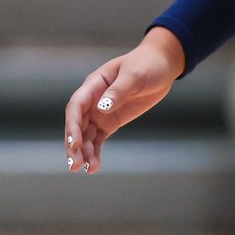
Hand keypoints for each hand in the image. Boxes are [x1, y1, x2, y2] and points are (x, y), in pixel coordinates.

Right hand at [64, 27, 185, 174]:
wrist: (162, 66)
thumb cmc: (147, 64)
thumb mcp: (135, 75)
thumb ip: (119, 90)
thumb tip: (102, 107)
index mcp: (94, 84)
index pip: (76, 106)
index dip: (72, 125)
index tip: (75, 143)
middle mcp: (93, 100)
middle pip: (77, 124)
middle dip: (74, 145)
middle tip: (74, 164)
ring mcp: (100, 112)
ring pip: (86, 135)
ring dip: (83, 153)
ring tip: (88, 170)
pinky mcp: (110, 122)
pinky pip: (98, 139)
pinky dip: (94, 152)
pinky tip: (94, 166)